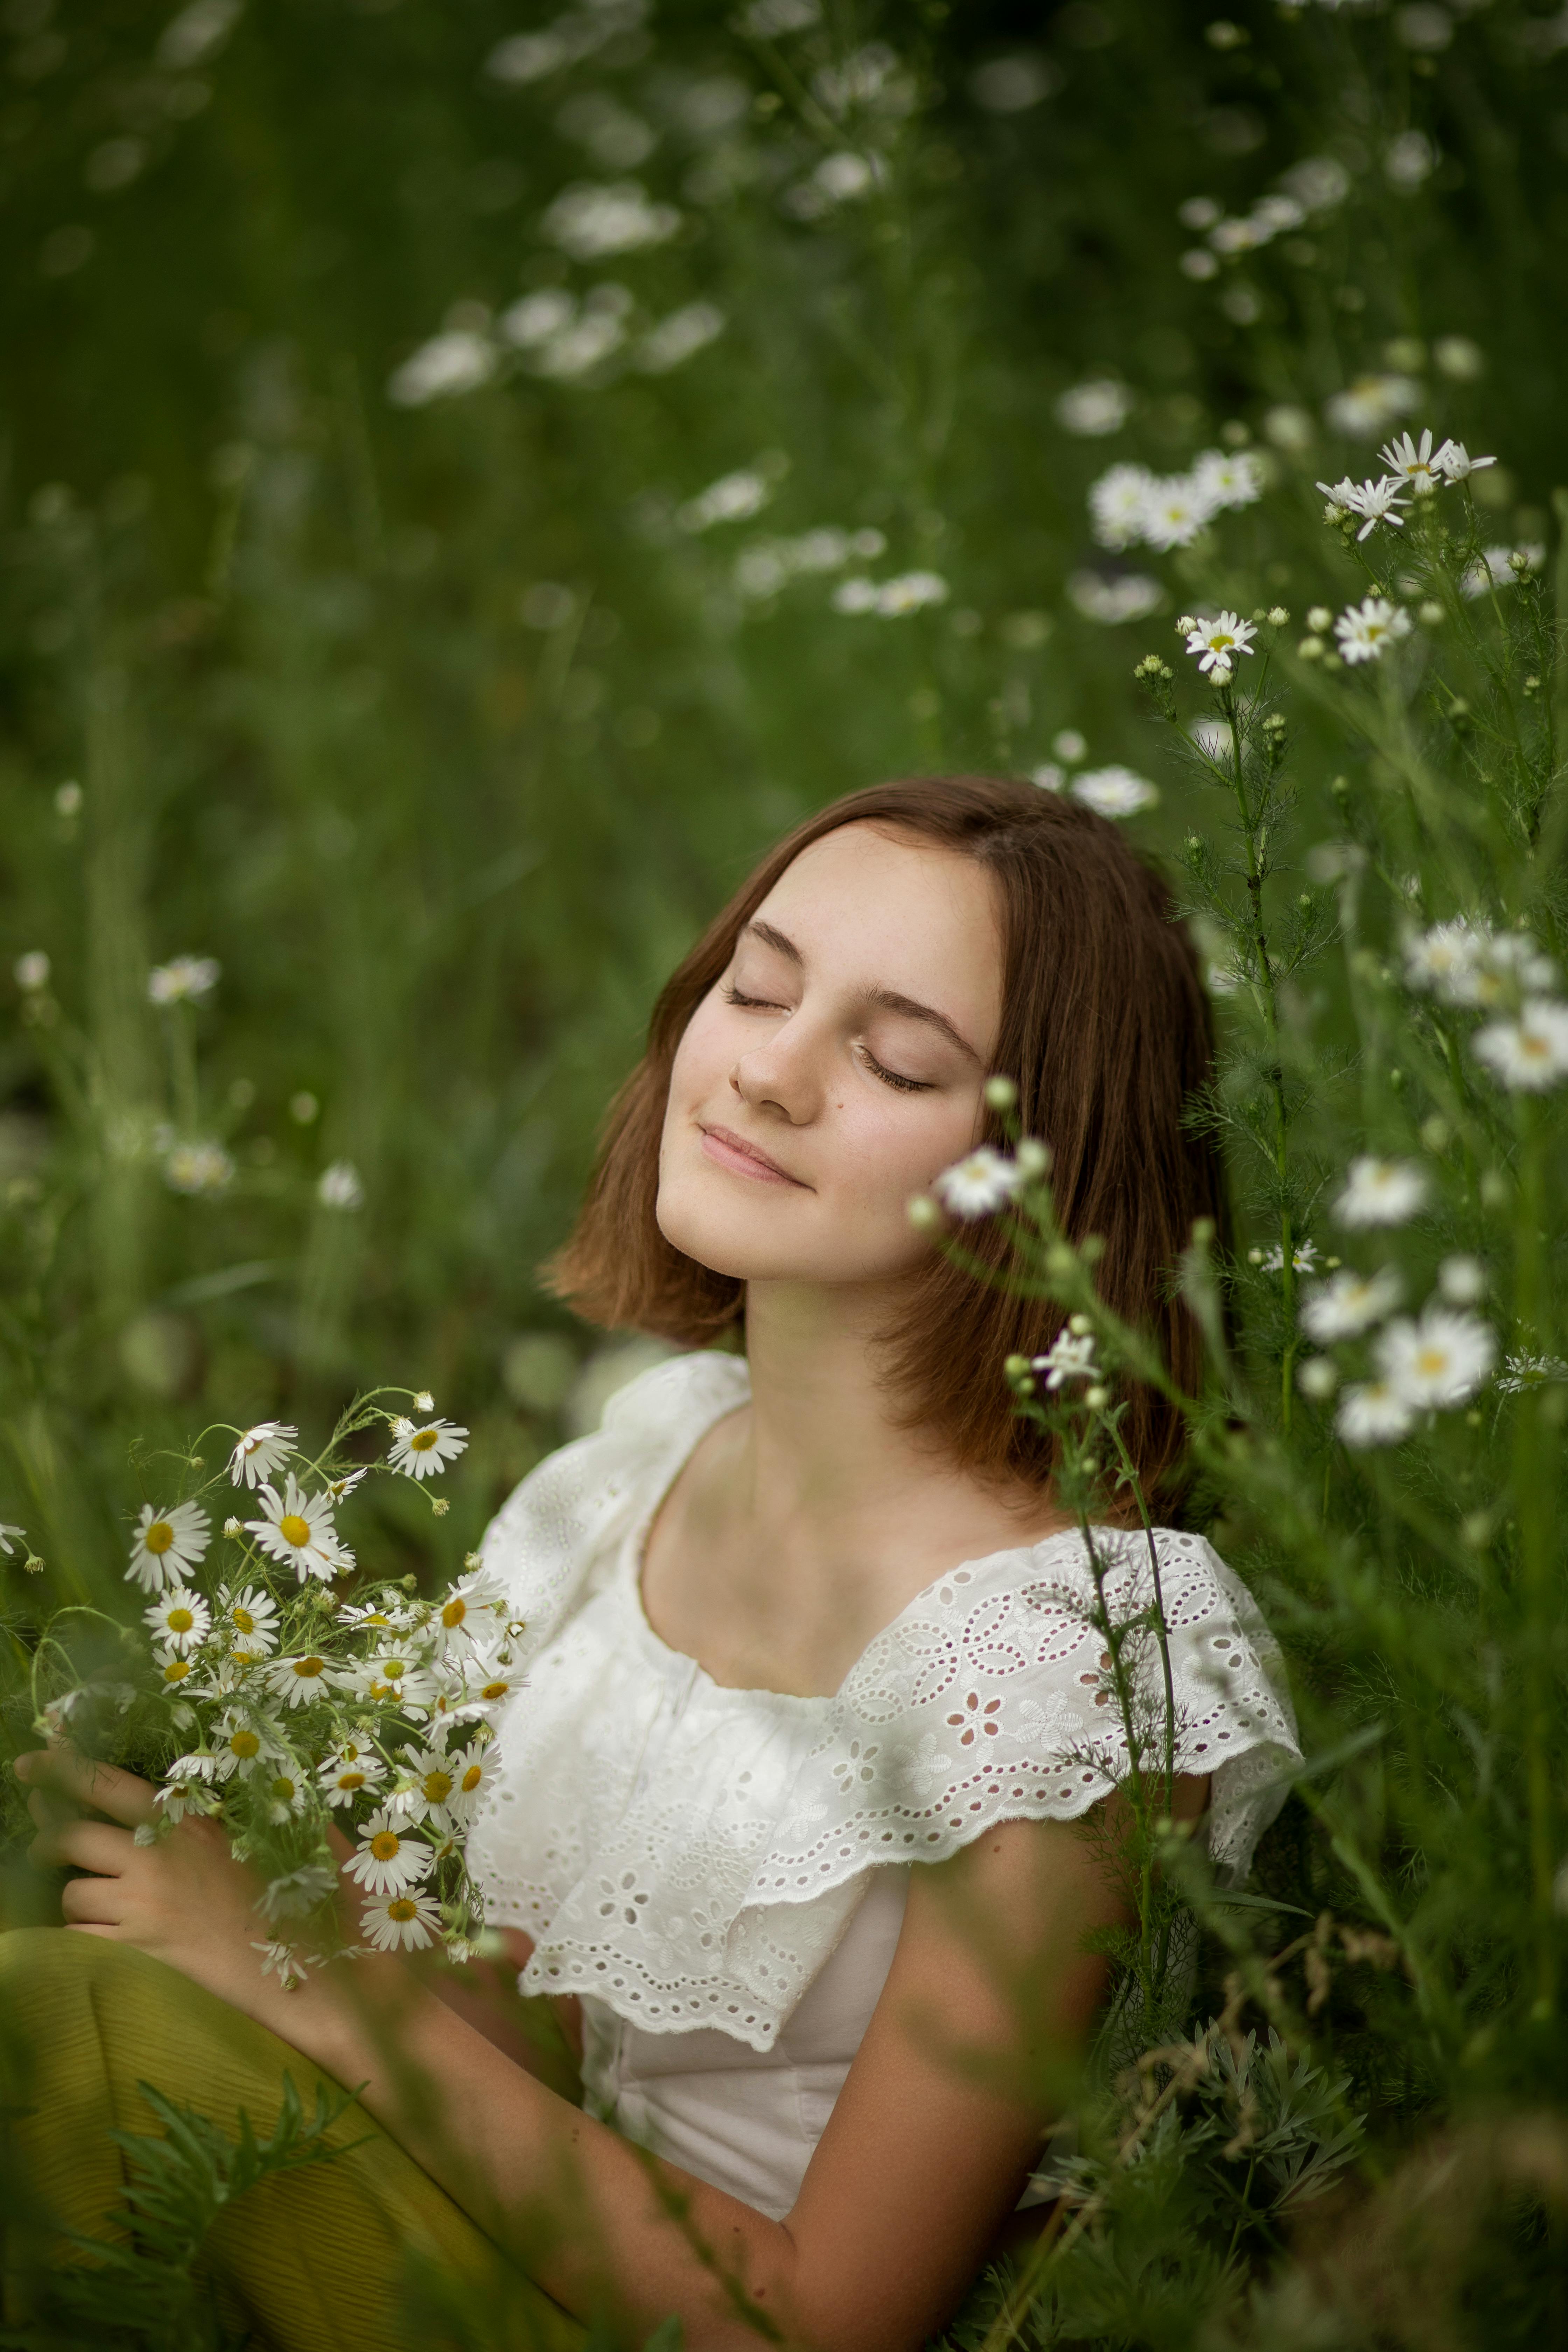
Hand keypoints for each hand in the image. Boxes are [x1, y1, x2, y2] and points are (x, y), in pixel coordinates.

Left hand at [17, 1746, 332, 2024]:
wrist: (305, 1970)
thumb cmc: (295, 1900)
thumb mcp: (271, 1836)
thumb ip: (238, 1807)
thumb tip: (218, 1780)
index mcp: (188, 1820)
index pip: (106, 1781)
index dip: (60, 1766)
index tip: (30, 1762)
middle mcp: (157, 1856)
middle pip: (71, 1835)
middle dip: (46, 1839)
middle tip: (44, 1847)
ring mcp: (144, 1905)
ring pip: (71, 1892)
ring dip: (76, 1898)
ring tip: (96, 1906)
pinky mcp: (137, 1951)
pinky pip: (80, 1938)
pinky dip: (84, 1938)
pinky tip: (106, 1941)